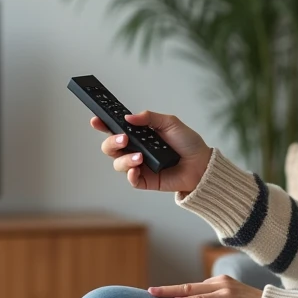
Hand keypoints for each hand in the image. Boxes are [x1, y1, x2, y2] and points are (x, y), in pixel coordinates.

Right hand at [92, 110, 211, 193]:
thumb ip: (149, 118)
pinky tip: (137, 169)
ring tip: (139, 157)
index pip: (116, 129)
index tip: (96, 120)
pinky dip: (131, 175)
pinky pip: (131, 180)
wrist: (202, 165)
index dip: (103, 125)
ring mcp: (139, 166)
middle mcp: (136, 150)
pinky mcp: (145, 180)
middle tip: (123, 139)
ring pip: (118, 163)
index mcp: (140, 135)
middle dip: (111, 142)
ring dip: (125, 159)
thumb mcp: (170, 123)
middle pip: (111, 147)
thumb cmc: (188, 143)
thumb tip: (128, 117)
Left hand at [147, 275, 262, 297]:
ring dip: (171, 292)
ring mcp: (224, 289)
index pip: (192, 288)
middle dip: (166, 289)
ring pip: (191, 290)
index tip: (158, 294)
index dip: (174, 292)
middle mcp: (219, 283)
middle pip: (187, 286)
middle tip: (148, 292)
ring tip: (153, 294)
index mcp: (219, 285)